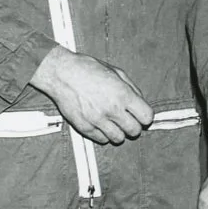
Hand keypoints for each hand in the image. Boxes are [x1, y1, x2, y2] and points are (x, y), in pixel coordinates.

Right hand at [30, 45, 153, 143]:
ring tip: (113, 122)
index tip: (140, 114)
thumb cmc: (87, 69)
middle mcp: (111, 109)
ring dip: (119, 132)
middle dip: (133, 125)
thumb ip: (132, 88)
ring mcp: (97, 120)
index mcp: (122, 94)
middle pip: (135, 131)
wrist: (61, 73)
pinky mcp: (84, 128)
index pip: (146, 117)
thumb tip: (140, 102)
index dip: (145, 116)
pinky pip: (102, 140)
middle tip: (126, 119)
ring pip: (119, 139)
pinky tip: (100, 123)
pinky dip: (104, 134)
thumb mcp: (115, 71)